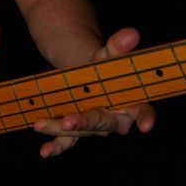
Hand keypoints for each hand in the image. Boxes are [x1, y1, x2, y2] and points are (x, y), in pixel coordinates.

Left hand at [32, 27, 155, 157]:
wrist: (83, 71)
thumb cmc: (102, 63)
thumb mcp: (107, 53)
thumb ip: (118, 46)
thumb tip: (132, 33)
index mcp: (129, 102)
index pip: (142, 109)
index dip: (145, 117)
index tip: (146, 126)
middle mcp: (114, 119)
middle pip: (104, 122)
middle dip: (86, 121)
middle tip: (69, 121)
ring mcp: (94, 126)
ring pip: (80, 130)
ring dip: (59, 128)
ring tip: (40, 123)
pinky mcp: (76, 130)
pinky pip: (67, 141)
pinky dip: (56, 146)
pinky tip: (44, 152)